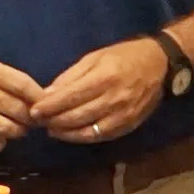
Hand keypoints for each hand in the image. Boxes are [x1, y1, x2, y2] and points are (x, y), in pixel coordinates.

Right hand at [0, 54, 46, 154]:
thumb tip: (41, 99)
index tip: (46, 106)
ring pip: (7, 129)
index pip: (23, 85)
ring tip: (15, 128)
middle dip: (31, 118)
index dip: (40, 98)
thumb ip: (10, 80)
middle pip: (19, 109)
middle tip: (31, 120)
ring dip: (17, 131)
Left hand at [34, 38, 167, 144]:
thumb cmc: (123, 56)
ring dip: (66, 133)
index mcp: (104, 77)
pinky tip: (71, 134)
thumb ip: (70, 76)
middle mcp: (113, 99)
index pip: (69, 97)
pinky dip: (83, 137)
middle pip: (76, 117)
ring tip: (52, 129)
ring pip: (87, 131)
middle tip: (38, 122)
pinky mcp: (129, 125)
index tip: (33, 111)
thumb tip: (47, 94)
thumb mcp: (94, 57)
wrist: (159, 64)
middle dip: (53, 121)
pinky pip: (101, 136)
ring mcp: (123, 115)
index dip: (49, 107)